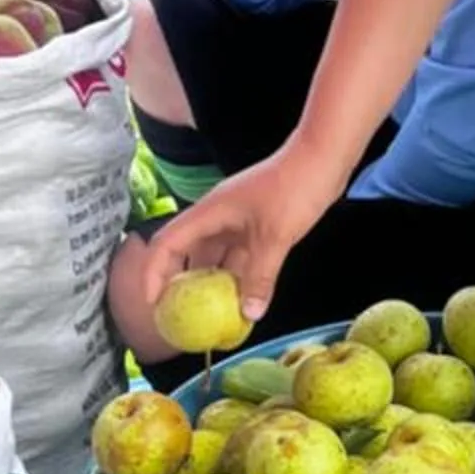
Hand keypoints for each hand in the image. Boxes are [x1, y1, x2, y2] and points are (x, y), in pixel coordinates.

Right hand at [136, 139, 343, 327]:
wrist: (322, 158)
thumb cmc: (296, 187)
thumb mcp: (275, 237)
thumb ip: (260, 277)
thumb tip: (249, 314)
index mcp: (209, 212)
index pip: (167, 243)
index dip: (154, 273)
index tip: (152, 302)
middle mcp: (217, 216)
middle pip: (186, 252)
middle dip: (180, 284)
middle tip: (179, 315)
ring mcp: (236, 220)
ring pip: (215, 256)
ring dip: (212, 283)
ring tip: (210, 314)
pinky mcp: (256, 224)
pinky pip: (238, 255)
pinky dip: (237, 276)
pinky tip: (244, 298)